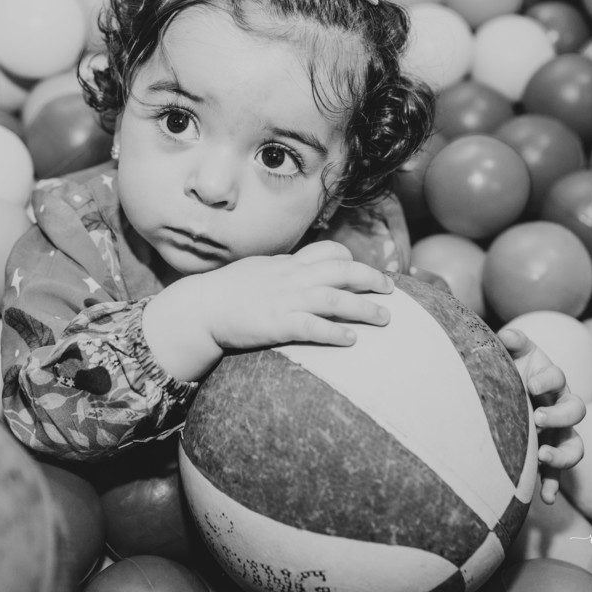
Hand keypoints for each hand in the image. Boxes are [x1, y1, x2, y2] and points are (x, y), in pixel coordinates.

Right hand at [201, 240, 395, 349]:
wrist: (201, 308)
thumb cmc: (226, 291)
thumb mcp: (258, 271)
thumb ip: (281, 271)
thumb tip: (297, 273)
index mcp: (287, 264)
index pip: (328, 251)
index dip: (350, 260)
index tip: (364, 272)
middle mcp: (292, 278)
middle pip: (342, 271)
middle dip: (371, 278)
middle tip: (391, 289)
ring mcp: (286, 300)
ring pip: (336, 299)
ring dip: (365, 308)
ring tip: (385, 318)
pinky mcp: (278, 324)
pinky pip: (314, 327)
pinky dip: (336, 332)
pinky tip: (352, 340)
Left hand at [497, 327, 586, 504]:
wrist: (499, 391)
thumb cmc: (506, 369)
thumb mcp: (508, 353)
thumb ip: (511, 342)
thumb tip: (508, 335)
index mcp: (550, 380)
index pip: (559, 377)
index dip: (548, 380)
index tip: (530, 383)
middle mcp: (559, 407)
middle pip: (576, 410)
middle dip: (558, 415)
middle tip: (537, 418)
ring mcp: (557, 434)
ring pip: (574, 445)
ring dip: (562, 453)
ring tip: (543, 457)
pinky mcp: (547, 456)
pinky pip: (556, 474)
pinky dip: (553, 485)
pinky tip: (546, 498)